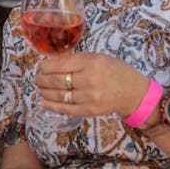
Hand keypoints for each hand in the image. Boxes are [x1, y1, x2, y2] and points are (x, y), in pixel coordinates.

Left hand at [34, 52, 148, 118]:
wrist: (133, 92)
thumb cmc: (115, 71)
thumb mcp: (98, 57)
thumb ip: (76, 59)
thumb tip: (51, 61)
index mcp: (91, 62)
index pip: (60, 64)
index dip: (45, 66)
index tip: (41, 66)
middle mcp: (89, 80)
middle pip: (56, 80)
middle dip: (41, 79)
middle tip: (36, 78)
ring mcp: (89, 97)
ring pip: (58, 95)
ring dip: (44, 92)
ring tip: (39, 88)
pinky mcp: (89, 111)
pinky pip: (65, 109)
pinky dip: (51, 106)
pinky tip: (43, 102)